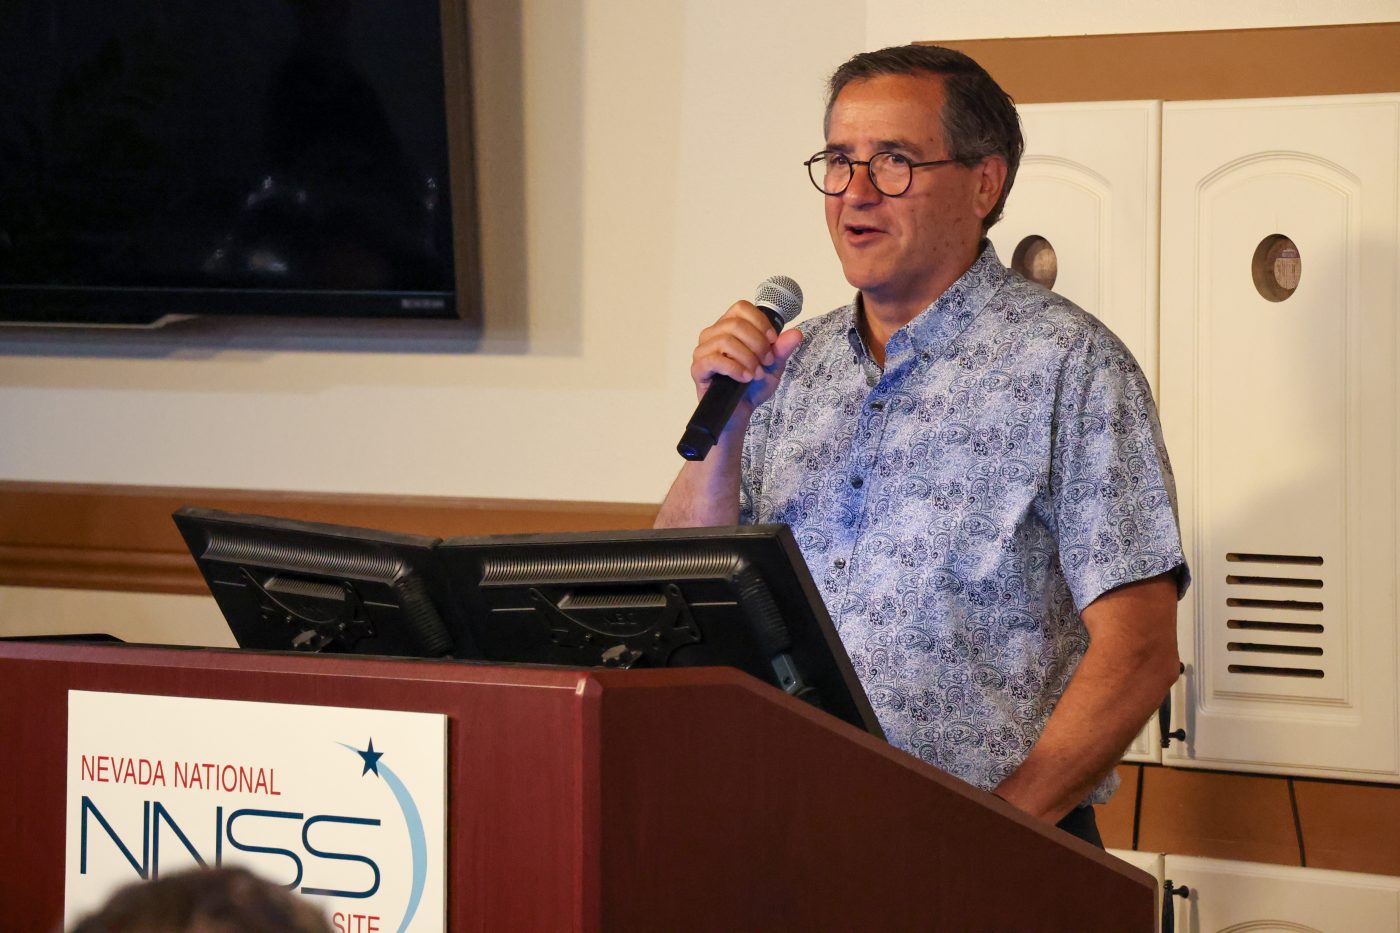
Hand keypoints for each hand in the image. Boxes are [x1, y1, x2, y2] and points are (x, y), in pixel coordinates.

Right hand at [690, 300, 803, 422]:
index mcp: (729, 327)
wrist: (742, 412)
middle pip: (735, 324)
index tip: (772, 340)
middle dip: (757, 343)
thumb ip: (782, 349)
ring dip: (747, 357)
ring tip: (756, 373)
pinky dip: (735, 368)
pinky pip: (714, 360)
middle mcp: (713, 335)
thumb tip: (796, 334)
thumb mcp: (773, 365)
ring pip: (725, 340)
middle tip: (766, 361)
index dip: (760, 322)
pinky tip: (745, 378)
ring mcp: (703, 351)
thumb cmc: (753, 386)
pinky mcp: (698, 369)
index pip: (741, 308)